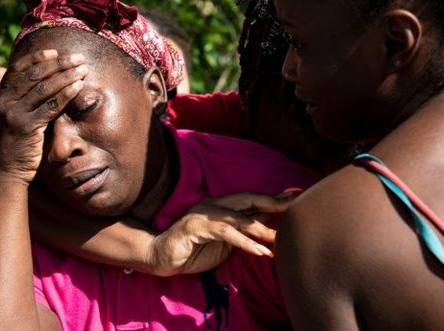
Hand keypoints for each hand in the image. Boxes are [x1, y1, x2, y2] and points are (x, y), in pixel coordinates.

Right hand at [0, 49, 87, 186]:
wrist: (4, 174)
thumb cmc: (7, 146)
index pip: (18, 68)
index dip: (38, 58)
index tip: (55, 52)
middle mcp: (4, 102)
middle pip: (35, 75)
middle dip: (59, 64)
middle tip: (78, 58)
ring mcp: (14, 114)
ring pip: (45, 88)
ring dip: (67, 75)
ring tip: (83, 69)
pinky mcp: (27, 127)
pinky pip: (51, 106)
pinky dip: (66, 94)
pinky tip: (79, 87)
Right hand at [146, 191, 292, 275]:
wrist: (160, 257)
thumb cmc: (192, 251)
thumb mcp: (223, 242)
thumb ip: (241, 230)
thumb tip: (266, 222)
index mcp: (219, 206)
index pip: (250, 199)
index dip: (271, 198)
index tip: (294, 197)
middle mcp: (212, 205)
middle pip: (247, 200)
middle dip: (271, 202)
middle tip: (293, 206)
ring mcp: (203, 215)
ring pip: (238, 218)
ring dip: (261, 229)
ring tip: (279, 239)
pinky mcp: (196, 227)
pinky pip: (225, 233)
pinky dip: (244, 242)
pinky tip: (259, 251)